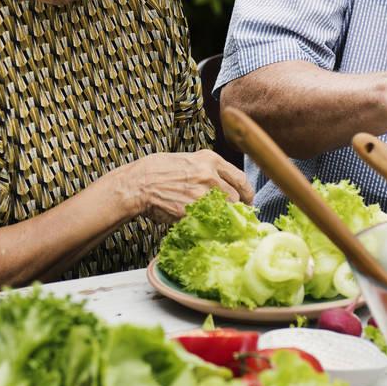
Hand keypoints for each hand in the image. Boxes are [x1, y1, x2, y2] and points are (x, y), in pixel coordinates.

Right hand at [115, 150, 253, 223]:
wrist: (139, 183)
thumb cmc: (160, 170)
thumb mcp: (189, 160)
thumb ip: (208, 170)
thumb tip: (224, 185)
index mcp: (210, 160)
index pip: (240, 178)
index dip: (247, 192)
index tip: (247, 200)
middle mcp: (210, 175)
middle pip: (236, 197)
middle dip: (237, 208)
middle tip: (235, 215)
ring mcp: (202, 194)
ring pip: (224, 211)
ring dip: (222, 217)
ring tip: (216, 220)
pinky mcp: (192, 211)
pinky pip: (207, 221)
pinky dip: (207, 225)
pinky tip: (202, 224)